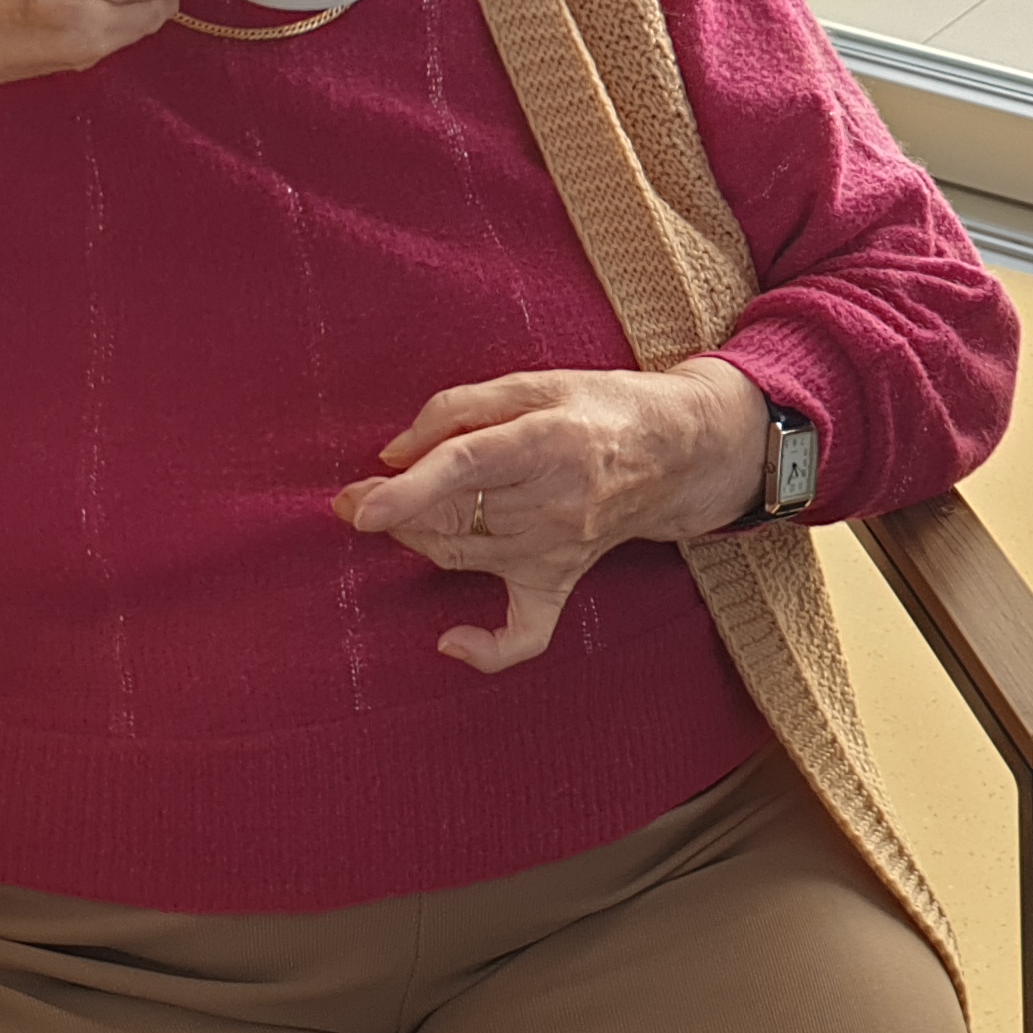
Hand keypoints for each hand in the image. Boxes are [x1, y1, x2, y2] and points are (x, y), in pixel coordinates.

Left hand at [333, 358, 773, 671]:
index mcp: (547, 440)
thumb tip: (395, 454)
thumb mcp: (534, 382)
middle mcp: (553, 502)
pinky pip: (527, 634)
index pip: (468, 466)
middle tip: (355, 496)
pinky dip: (487, 650)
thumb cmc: (598, 408)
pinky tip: (450, 642)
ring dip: (413, 539)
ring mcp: (558, 550)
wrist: (677, 451)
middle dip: (391, 510)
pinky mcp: (562, 579)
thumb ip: (459, 407)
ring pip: (460, 555)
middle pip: (452, 515)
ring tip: (391, 513)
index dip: (410, 489)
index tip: (362, 506)